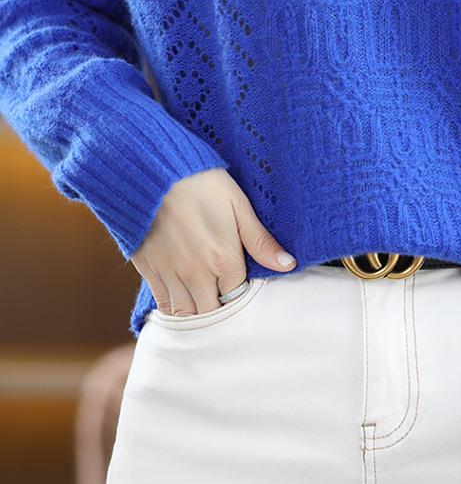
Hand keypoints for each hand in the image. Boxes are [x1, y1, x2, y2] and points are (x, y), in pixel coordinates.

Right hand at [130, 166, 295, 315]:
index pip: (237, 297)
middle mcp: (197, 274)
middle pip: (212, 313)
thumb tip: (288, 265)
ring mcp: (171, 274)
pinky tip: (181, 297)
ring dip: (197, 312)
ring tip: (204, 298)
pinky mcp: (149, 270)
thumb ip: (260, 241)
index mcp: (224, 259)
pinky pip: (163, 304)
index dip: (240, 293)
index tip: (240, 283)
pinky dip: (173, 307)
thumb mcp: (238, 204)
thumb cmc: (200, 181)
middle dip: (219, 308)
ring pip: (186, 314)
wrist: (153, 170)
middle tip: (223, 294)